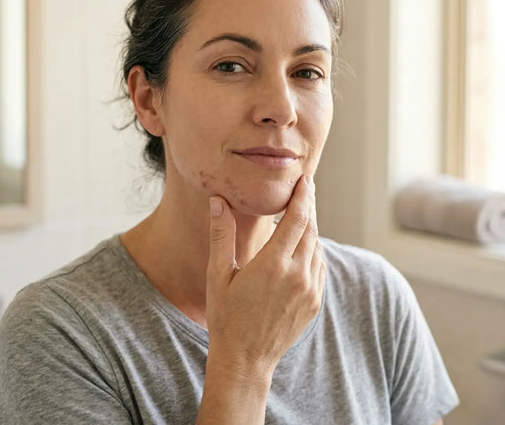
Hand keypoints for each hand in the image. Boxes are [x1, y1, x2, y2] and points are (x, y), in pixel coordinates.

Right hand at [206, 174, 325, 377]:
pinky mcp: (315, 302)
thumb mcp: (218, 275)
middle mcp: (298, 275)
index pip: (297, 218)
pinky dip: (314, 249)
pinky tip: (302, 244)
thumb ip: (221, 235)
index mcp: (273, 264)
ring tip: (302, 213)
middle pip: (311, 228)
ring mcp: (310, 290)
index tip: (305, 178)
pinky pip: (320, 266)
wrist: (245, 360)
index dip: (303, 195)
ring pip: (318, 246)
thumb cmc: (226, 316)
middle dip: (309, 205)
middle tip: (305, 187)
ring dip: (311, 227)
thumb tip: (217, 201)